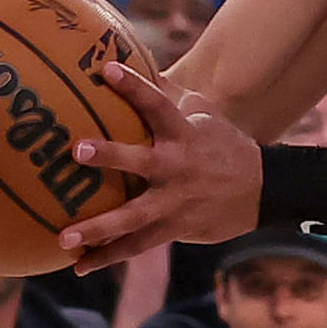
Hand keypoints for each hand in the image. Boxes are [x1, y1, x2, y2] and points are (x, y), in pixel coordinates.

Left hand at [61, 56, 263, 269]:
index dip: (134, 86)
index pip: (158, 104)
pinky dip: (108, 257)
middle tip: (77, 151)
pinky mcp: (175, 228)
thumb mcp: (203, 116)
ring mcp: (176, 202)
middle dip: (111, 156)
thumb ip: (168, 96)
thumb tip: (127, 62)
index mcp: (184, 134)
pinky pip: (138, 246)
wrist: (261, 191)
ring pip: (135, 217)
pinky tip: (79, 265)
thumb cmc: (222, 145)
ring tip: (65, 236)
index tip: (106, 69)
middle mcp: (179, 168)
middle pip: (143, 163)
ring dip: (100, 228)